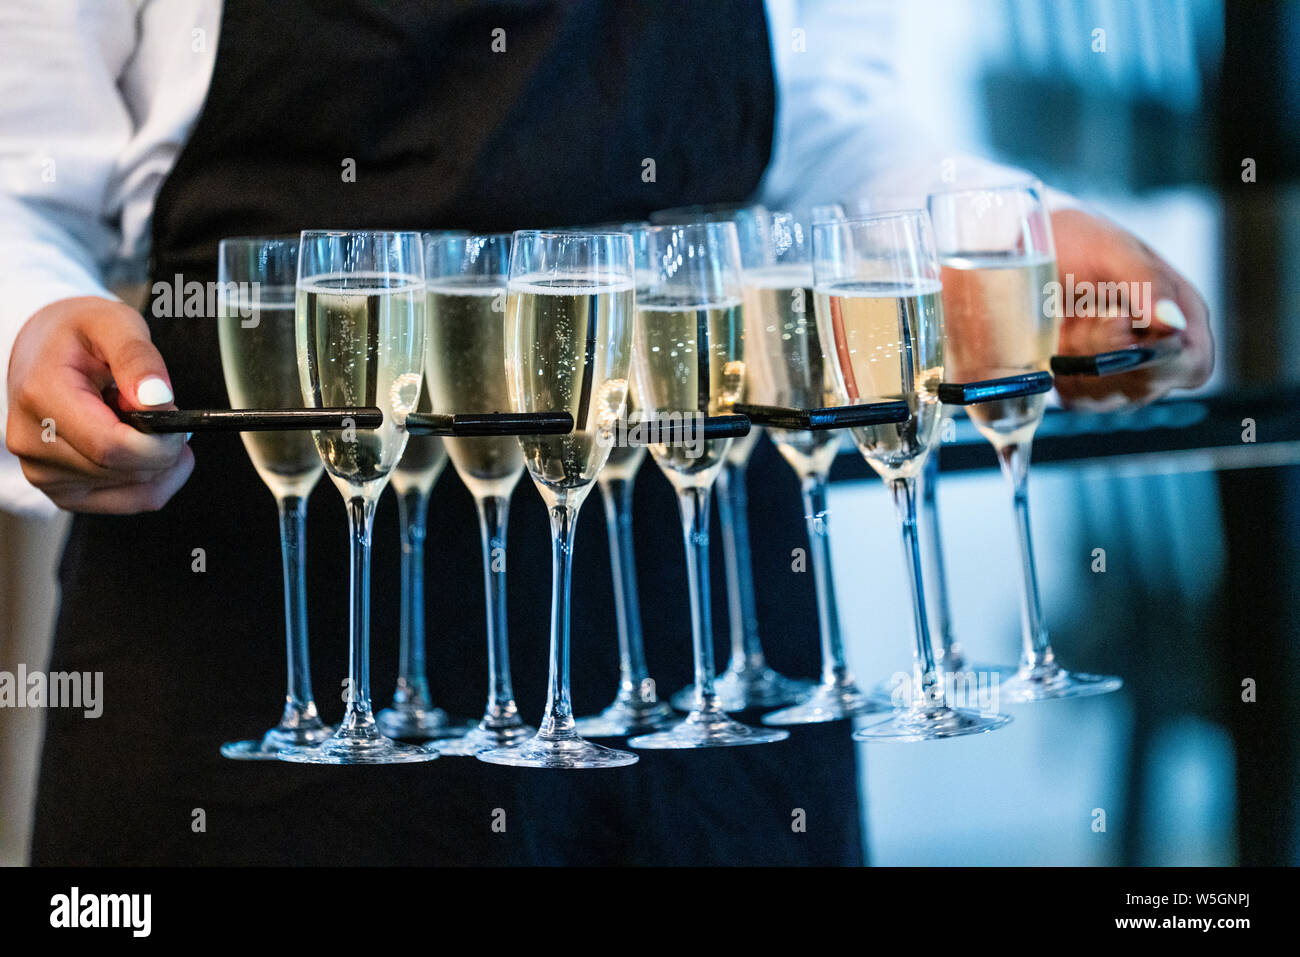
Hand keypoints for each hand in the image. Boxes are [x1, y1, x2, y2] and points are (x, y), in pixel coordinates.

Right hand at [5, 296, 192, 511]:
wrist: (44, 349)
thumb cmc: (78, 334)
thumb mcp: (113, 323)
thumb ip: (138, 358)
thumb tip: (157, 400)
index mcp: (42, 398)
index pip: (111, 447)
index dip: (159, 442)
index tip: (177, 421)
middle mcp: (33, 443)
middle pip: (126, 470)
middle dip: (163, 446)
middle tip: (160, 412)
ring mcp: (44, 473)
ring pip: (135, 491)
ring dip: (158, 461)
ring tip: (139, 422)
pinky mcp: (62, 492)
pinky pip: (130, 502)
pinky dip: (154, 479)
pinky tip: (145, 448)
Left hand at [1049, 207, 1212, 409]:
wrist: (1030, 248)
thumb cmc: (1080, 240)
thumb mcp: (1113, 250)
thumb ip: (1147, 282)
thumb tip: (1174, 323)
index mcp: (1184, 316)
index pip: (1192, 365)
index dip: (1157, 359)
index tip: (1118, 323)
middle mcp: (1160, 353)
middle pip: (1143, 386)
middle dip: (1104, 352)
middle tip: (1084, 310)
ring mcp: (1124, 375)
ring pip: (1106, 397)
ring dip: (1078, 361)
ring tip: (1070, 319)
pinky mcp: (1087, 387)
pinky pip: (1077, 401)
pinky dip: (1060, 373)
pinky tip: (1056, 340)